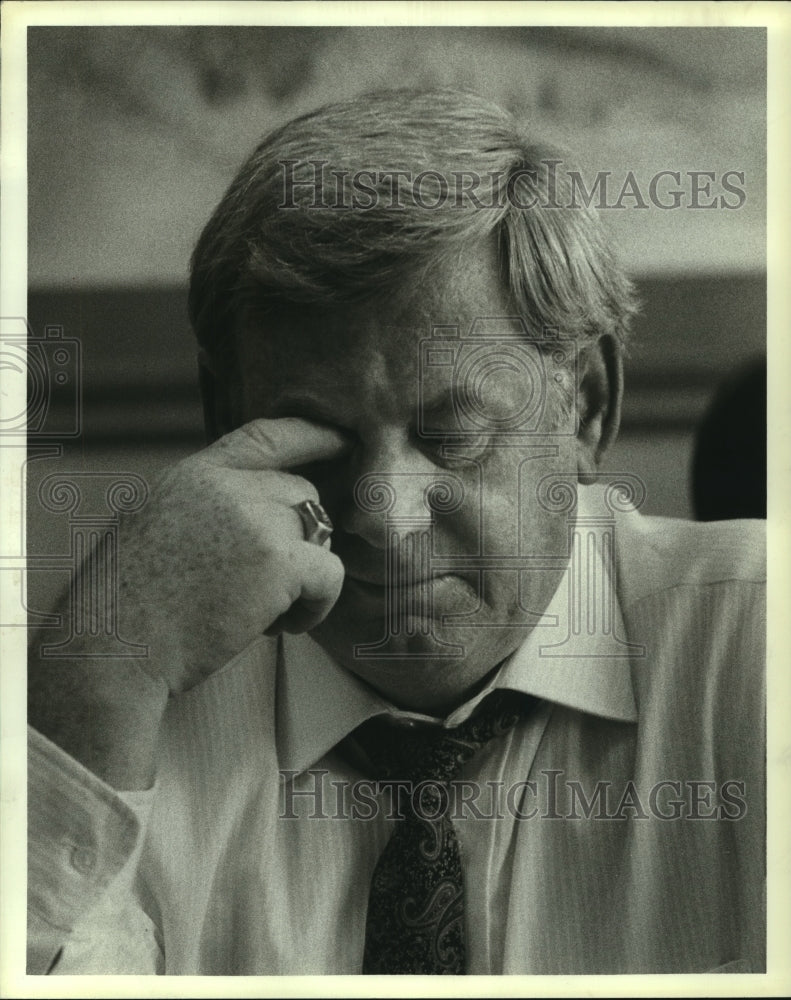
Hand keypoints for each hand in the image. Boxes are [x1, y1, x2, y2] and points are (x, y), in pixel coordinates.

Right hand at [117, 417, 349, 692]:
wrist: (113, 649)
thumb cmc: (123, 607)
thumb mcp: (151, 525)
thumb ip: (202, 505)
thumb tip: (251, 510)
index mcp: (192, 475)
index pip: (264, 438)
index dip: (310, 435)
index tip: (342, 440)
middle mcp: (226, 486)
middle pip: (301, 494)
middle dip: (299, 538)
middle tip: (267, 588)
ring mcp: (256, 519)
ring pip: (319, 534)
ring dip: (303, 576)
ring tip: (264, 614)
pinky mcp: (279, 561)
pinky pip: (330, 573)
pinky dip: (317, 606)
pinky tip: (283, 627)